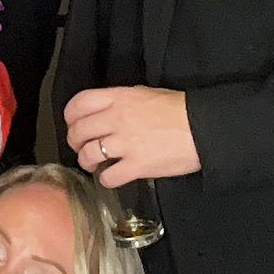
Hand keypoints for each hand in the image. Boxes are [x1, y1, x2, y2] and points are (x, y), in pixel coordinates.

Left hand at [64, 86, 201, 186]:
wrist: (202, 127)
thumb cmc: (179, 109)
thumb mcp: (145, 94)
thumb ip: (120, 102)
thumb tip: (105, 112)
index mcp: (118, 98)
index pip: (79, 104)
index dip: (70, 117)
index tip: (73, 124)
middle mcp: (117, 119)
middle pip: (78, 132)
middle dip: (75, 142)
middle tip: (82, 147)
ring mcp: (125, 143)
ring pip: (88, 155)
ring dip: (88, 161)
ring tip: (95, 163)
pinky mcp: (136, 166)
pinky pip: (108, 177)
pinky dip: (106, 179)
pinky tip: (112, 176)